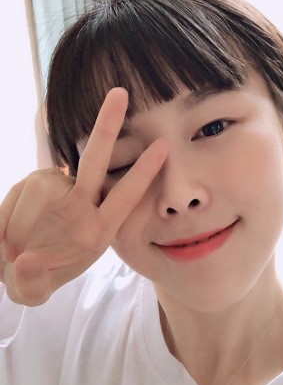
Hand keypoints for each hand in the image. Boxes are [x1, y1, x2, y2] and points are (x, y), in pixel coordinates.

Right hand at [0, 88, 167, 305]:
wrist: (9, 267)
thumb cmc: (34, 278)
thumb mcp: (34, 292)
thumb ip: (32, 284)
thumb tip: (26, 260)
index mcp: (99, 229)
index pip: (125, 197)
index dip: (143, 173)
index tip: (164, 146)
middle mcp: (82, 204)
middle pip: (96, 160)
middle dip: (107, 127)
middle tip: (120, 92)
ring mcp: (56, 192)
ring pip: (43, 184)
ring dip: (22, 219)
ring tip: (10, 250)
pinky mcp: (31, 186)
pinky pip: (21, 190)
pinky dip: (8, 214)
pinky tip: (5, 238)